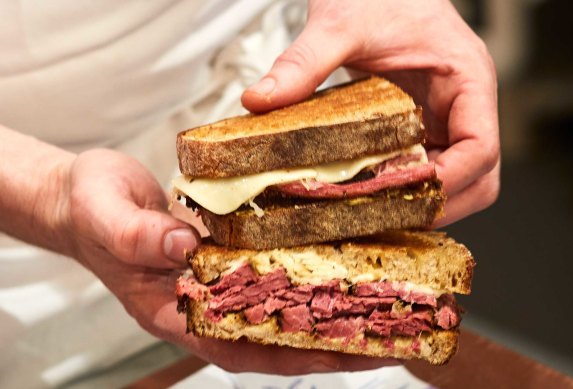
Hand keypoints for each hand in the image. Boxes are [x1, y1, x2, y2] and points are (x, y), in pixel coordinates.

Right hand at [60, 149, 395, 373]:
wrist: (82, 194)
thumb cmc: (89, 207)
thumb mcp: (105, 213)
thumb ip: (138, 234)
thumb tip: (185, 247)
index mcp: (171, 309)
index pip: (238, 346)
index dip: (291, 355)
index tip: (344, 353)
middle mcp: (199, 302)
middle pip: (269, 335)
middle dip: (324, 341)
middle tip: (382, 336)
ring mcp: (212, 280)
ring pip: (273, 306)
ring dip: (320, 310)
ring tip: (373, 307)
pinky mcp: (220, 255)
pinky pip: (266, 271)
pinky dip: (299, 273)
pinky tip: (331, 262)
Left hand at [242, 0, 499, 225]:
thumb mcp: (341, 24)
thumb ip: (303, 62)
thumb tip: (260, 100)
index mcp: (467, 79)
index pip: (481, 148)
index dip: (450, 182)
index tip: (405, 194)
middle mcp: (464, 106)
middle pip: (479, 178)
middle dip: (439, 203)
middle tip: (388, 215)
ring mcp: (446, 121)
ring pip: (458, 182)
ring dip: (422, 202)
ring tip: (375, 209)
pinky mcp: (425, 129)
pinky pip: (429, 171)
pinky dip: (407, 189)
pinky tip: (371, 193)